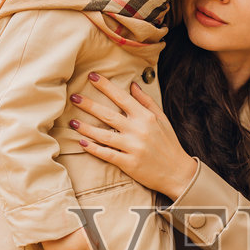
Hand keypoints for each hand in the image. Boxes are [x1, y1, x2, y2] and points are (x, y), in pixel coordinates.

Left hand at [70, 73, 197, 197]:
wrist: (178, 172)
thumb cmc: (169, 144)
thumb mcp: (162, 119)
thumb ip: (146, 101)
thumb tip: (132, 85)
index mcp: (146, 117)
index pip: (122, 97)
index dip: (106, 86)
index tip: (92, 77)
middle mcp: (139, 130)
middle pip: (108, 115)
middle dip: (89, 105)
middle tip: (73, 97)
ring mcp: (133, 147)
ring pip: (104, 135)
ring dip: (86, 128)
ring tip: (72, 122)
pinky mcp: (129, 163)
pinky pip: (107, 154)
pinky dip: (94, 148)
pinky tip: (82, 142)